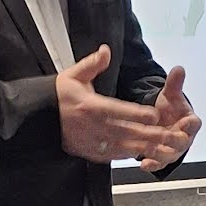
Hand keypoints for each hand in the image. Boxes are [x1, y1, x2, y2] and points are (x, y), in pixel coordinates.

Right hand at [56, 46, 197, 168]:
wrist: (39, 118)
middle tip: (166, 135)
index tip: (154, 115)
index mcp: (90, 105)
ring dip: (140, 147)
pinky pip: (110, 155)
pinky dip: (124, 155)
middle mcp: (92, 125)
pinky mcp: (87, 151)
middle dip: (147, 134)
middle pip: (125, 131)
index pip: (118, 110)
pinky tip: (138, 153)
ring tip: (159, 147)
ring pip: (120, 146)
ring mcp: (90, 141)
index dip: (137, 114)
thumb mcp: (73, 75)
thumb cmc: (59, 95)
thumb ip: (92, 64)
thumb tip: (106, 50)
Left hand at [142, 65, 201, 172]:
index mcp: (189, 123)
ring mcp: (173, 150)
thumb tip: (178, 69)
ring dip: (161, 155)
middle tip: (165, 137)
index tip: (186, 121)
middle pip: (181, 141)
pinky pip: (158, 163)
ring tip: (151, 154)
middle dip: (173, 140)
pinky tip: (143, 164)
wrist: (161, 122)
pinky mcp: (162, 158)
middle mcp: (183, 138)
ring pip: (170, 155)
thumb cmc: (170, 109)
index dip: (190, 123)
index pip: (194, 123)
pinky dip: (152, 165)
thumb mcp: (170, 95)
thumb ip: (174, 84)